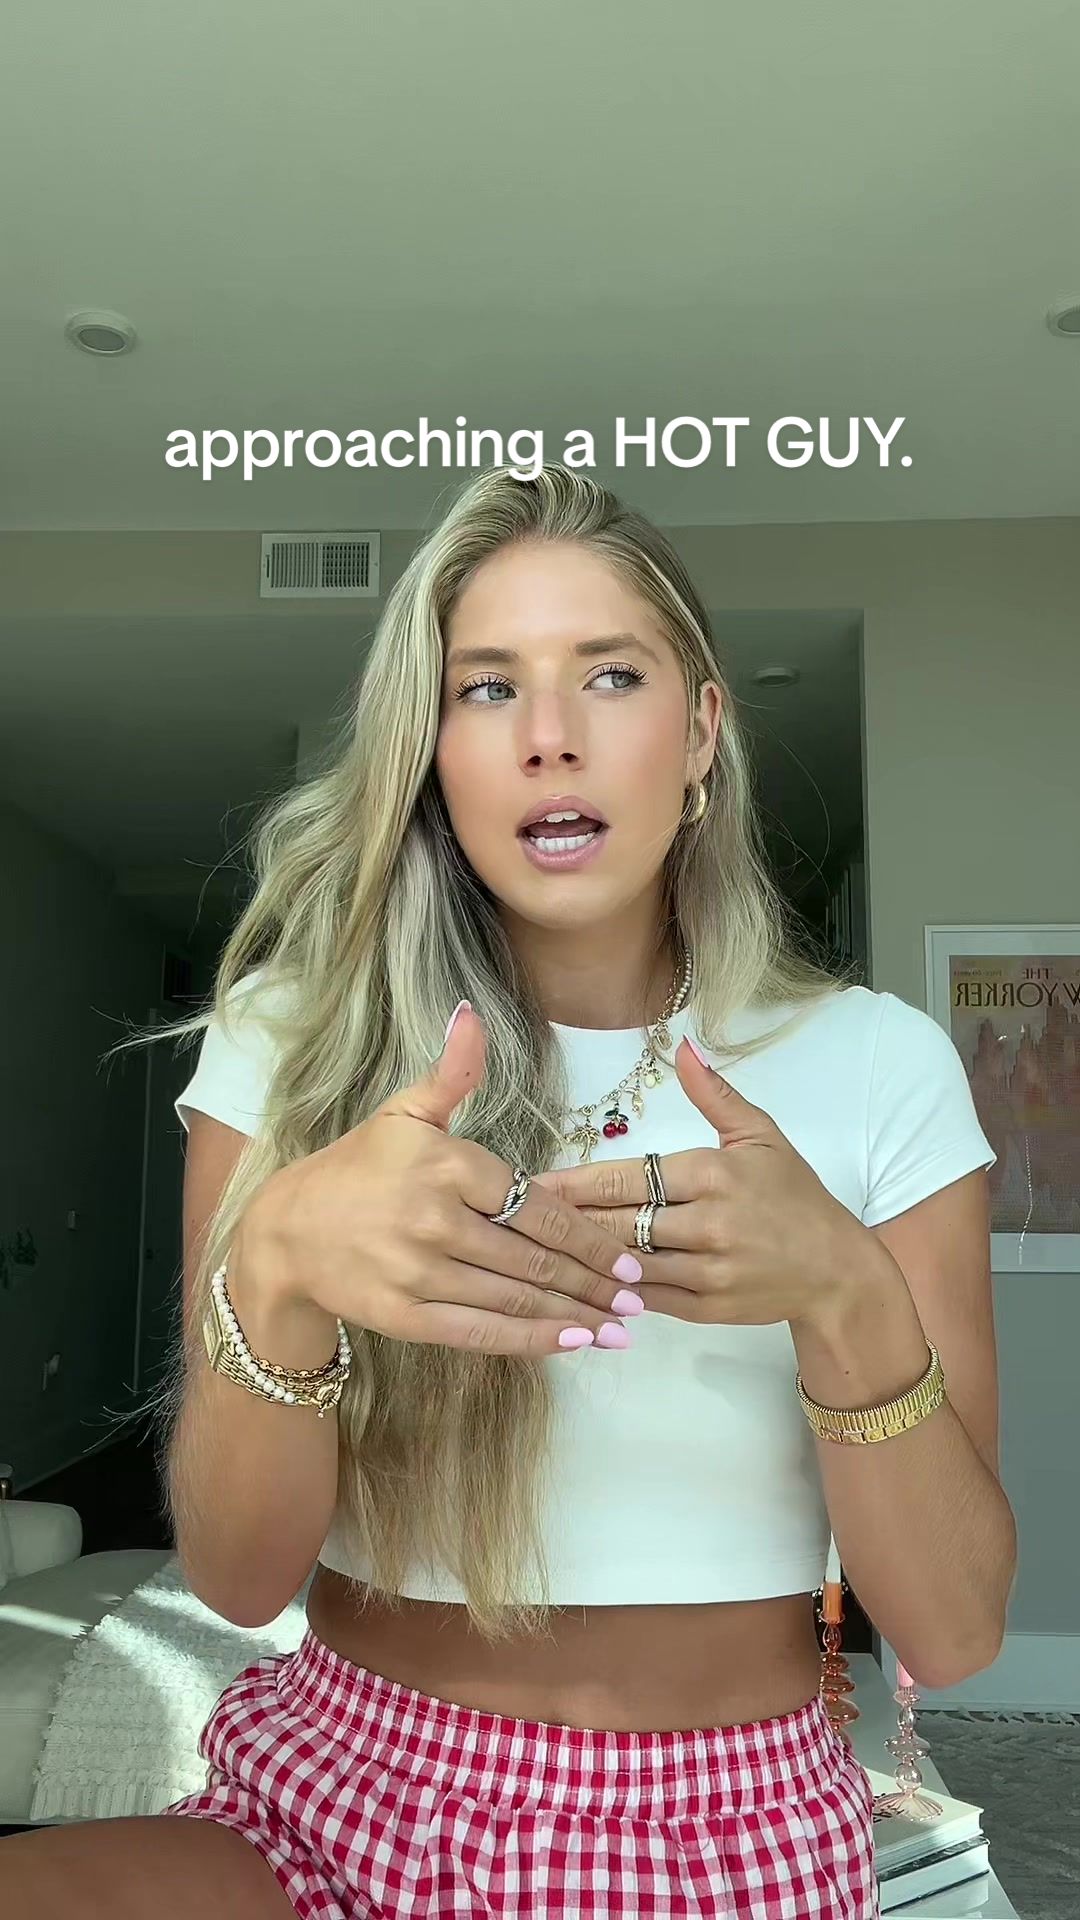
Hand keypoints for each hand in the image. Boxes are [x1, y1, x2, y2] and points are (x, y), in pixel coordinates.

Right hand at [244, 1003, 644, 1356]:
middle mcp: (436, 1220)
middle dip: (594, 1280)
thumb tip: (471, 1014)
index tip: (630, 1255)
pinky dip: (531, 1340)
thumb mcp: (403, 1112)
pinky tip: (572, 1343)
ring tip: (621, 1326)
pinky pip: (481, 1332)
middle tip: (639, 1295)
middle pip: (534, 1257)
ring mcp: (420, 1272)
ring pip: (515, 1298)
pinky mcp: (406, 1316)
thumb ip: (451, 1073)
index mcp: (447, 1165)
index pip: (536, 1207)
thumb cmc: (356, 1168)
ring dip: (576, 1315)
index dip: (589, 1236)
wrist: (286, 1232)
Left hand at [534, 1037, 872, 1331]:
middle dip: (561, 1223)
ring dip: (579, 1260)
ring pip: (624, 1266)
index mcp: (712, 1174)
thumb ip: (714, 1094)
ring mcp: (706, 1272)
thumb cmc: (795, 1196)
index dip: (573, 1185)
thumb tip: (682, 1046)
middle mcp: (707, 1224)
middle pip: (615, 1224)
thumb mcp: (761, 1135)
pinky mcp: (706, 1309)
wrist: (837, 1270)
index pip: (626, 1181)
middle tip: (510, 1218)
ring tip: (530, 1252)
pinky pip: (645, 1299)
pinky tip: (576, 1283)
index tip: (530, 1184)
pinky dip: (610, 1291)